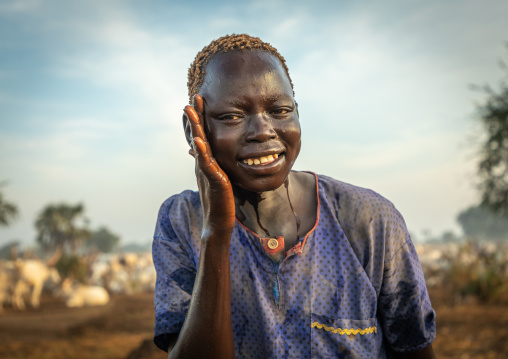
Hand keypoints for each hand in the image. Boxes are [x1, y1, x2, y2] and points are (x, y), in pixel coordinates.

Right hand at [184, 95, 235, 240]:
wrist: (218, 221)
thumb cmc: (220, 200)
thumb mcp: (218, 177)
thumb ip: (215, 164)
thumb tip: (212, 155)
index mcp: (205, 161)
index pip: (201, 135)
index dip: (199, 119)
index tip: (198, 101)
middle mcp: (202, 163)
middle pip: (197, 135)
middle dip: (195, 116)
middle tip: (192, 98)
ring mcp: (205, 171)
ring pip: (198, 145)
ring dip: (194, 126)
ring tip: (188, 110)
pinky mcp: (212, 180)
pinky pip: (205, 163)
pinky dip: (201, 150)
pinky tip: (198, 139)